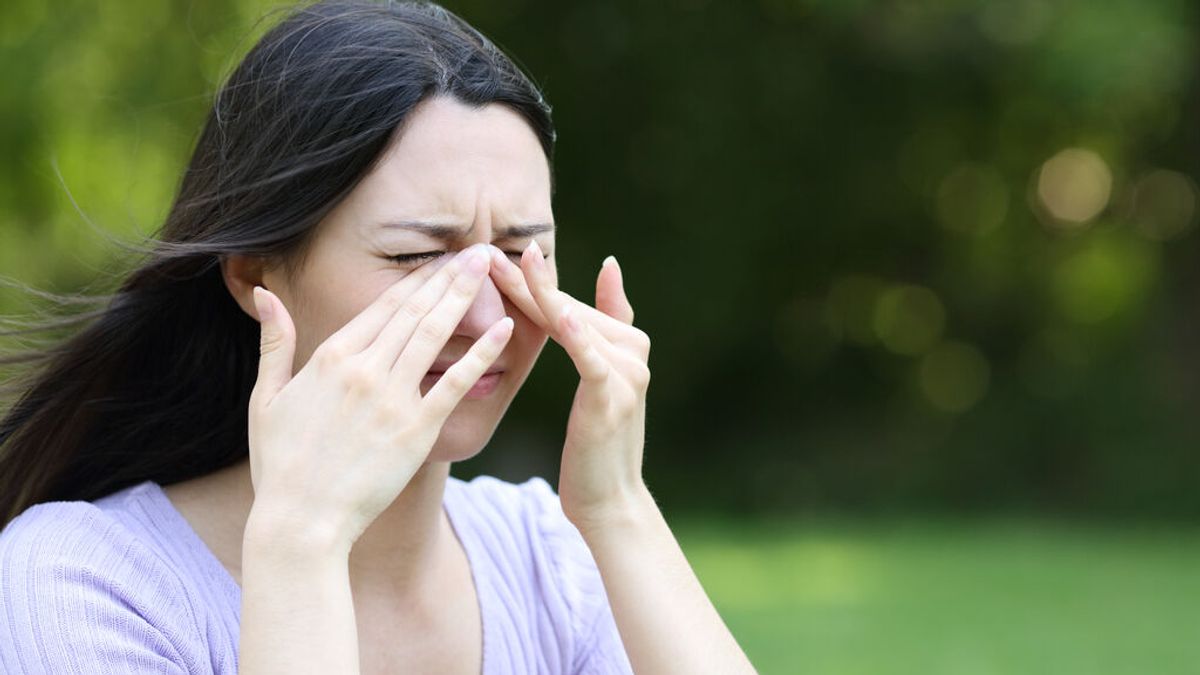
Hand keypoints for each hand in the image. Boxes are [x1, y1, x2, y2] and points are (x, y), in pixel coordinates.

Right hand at [246, 244, 511, 551]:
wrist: (300, 522)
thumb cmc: (281, 466)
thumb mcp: (266, 398)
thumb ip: (274, 342)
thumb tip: (266, 294)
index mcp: (330, 357)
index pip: (384, 305)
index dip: (417, 278)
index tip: (441, 258)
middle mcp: (363, 369)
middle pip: (414, 310)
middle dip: (449, 274)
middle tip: (479, 249)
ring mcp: (391, 398)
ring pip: (434, 333)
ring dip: (465, 296)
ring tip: (491, 266)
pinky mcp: (416, 430)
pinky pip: (454, 382)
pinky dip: (481, 352)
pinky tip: (504, 327)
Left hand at [487, 241, 651, 532]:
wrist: (609, 502)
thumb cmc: (596, 445)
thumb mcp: (599, 381)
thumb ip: (601, 325)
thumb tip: (610, 264)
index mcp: (627, 342)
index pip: (568, 303)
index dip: (532, 280)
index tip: (497, 253)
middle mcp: (632, 351)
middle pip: (567, 309)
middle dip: (525, 283)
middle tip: (485, 254)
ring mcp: (627, 373)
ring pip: (573, 326)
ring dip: (539, 296)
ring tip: (509, 267)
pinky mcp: (614, 397)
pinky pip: (590, 359)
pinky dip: (577, 336)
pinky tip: (559, 314)